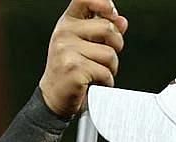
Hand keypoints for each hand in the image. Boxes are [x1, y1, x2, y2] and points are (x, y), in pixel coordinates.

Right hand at [38, 0, 126, 117]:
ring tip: (97, 73)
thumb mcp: (85, 45)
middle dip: (116, 46)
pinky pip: (105, 72)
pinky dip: (105, 82)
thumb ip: (103, 31)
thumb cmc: (70, 70)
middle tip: (105, 58)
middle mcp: (64, 33)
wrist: (53, 98)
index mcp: (67, 23)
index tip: (112, 14)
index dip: (104, 3)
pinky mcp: (73, 69)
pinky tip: (94, 83)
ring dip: (110, 68)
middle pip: (108, 28)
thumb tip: (121, 21)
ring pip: (109, 54)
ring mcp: (66, 50)